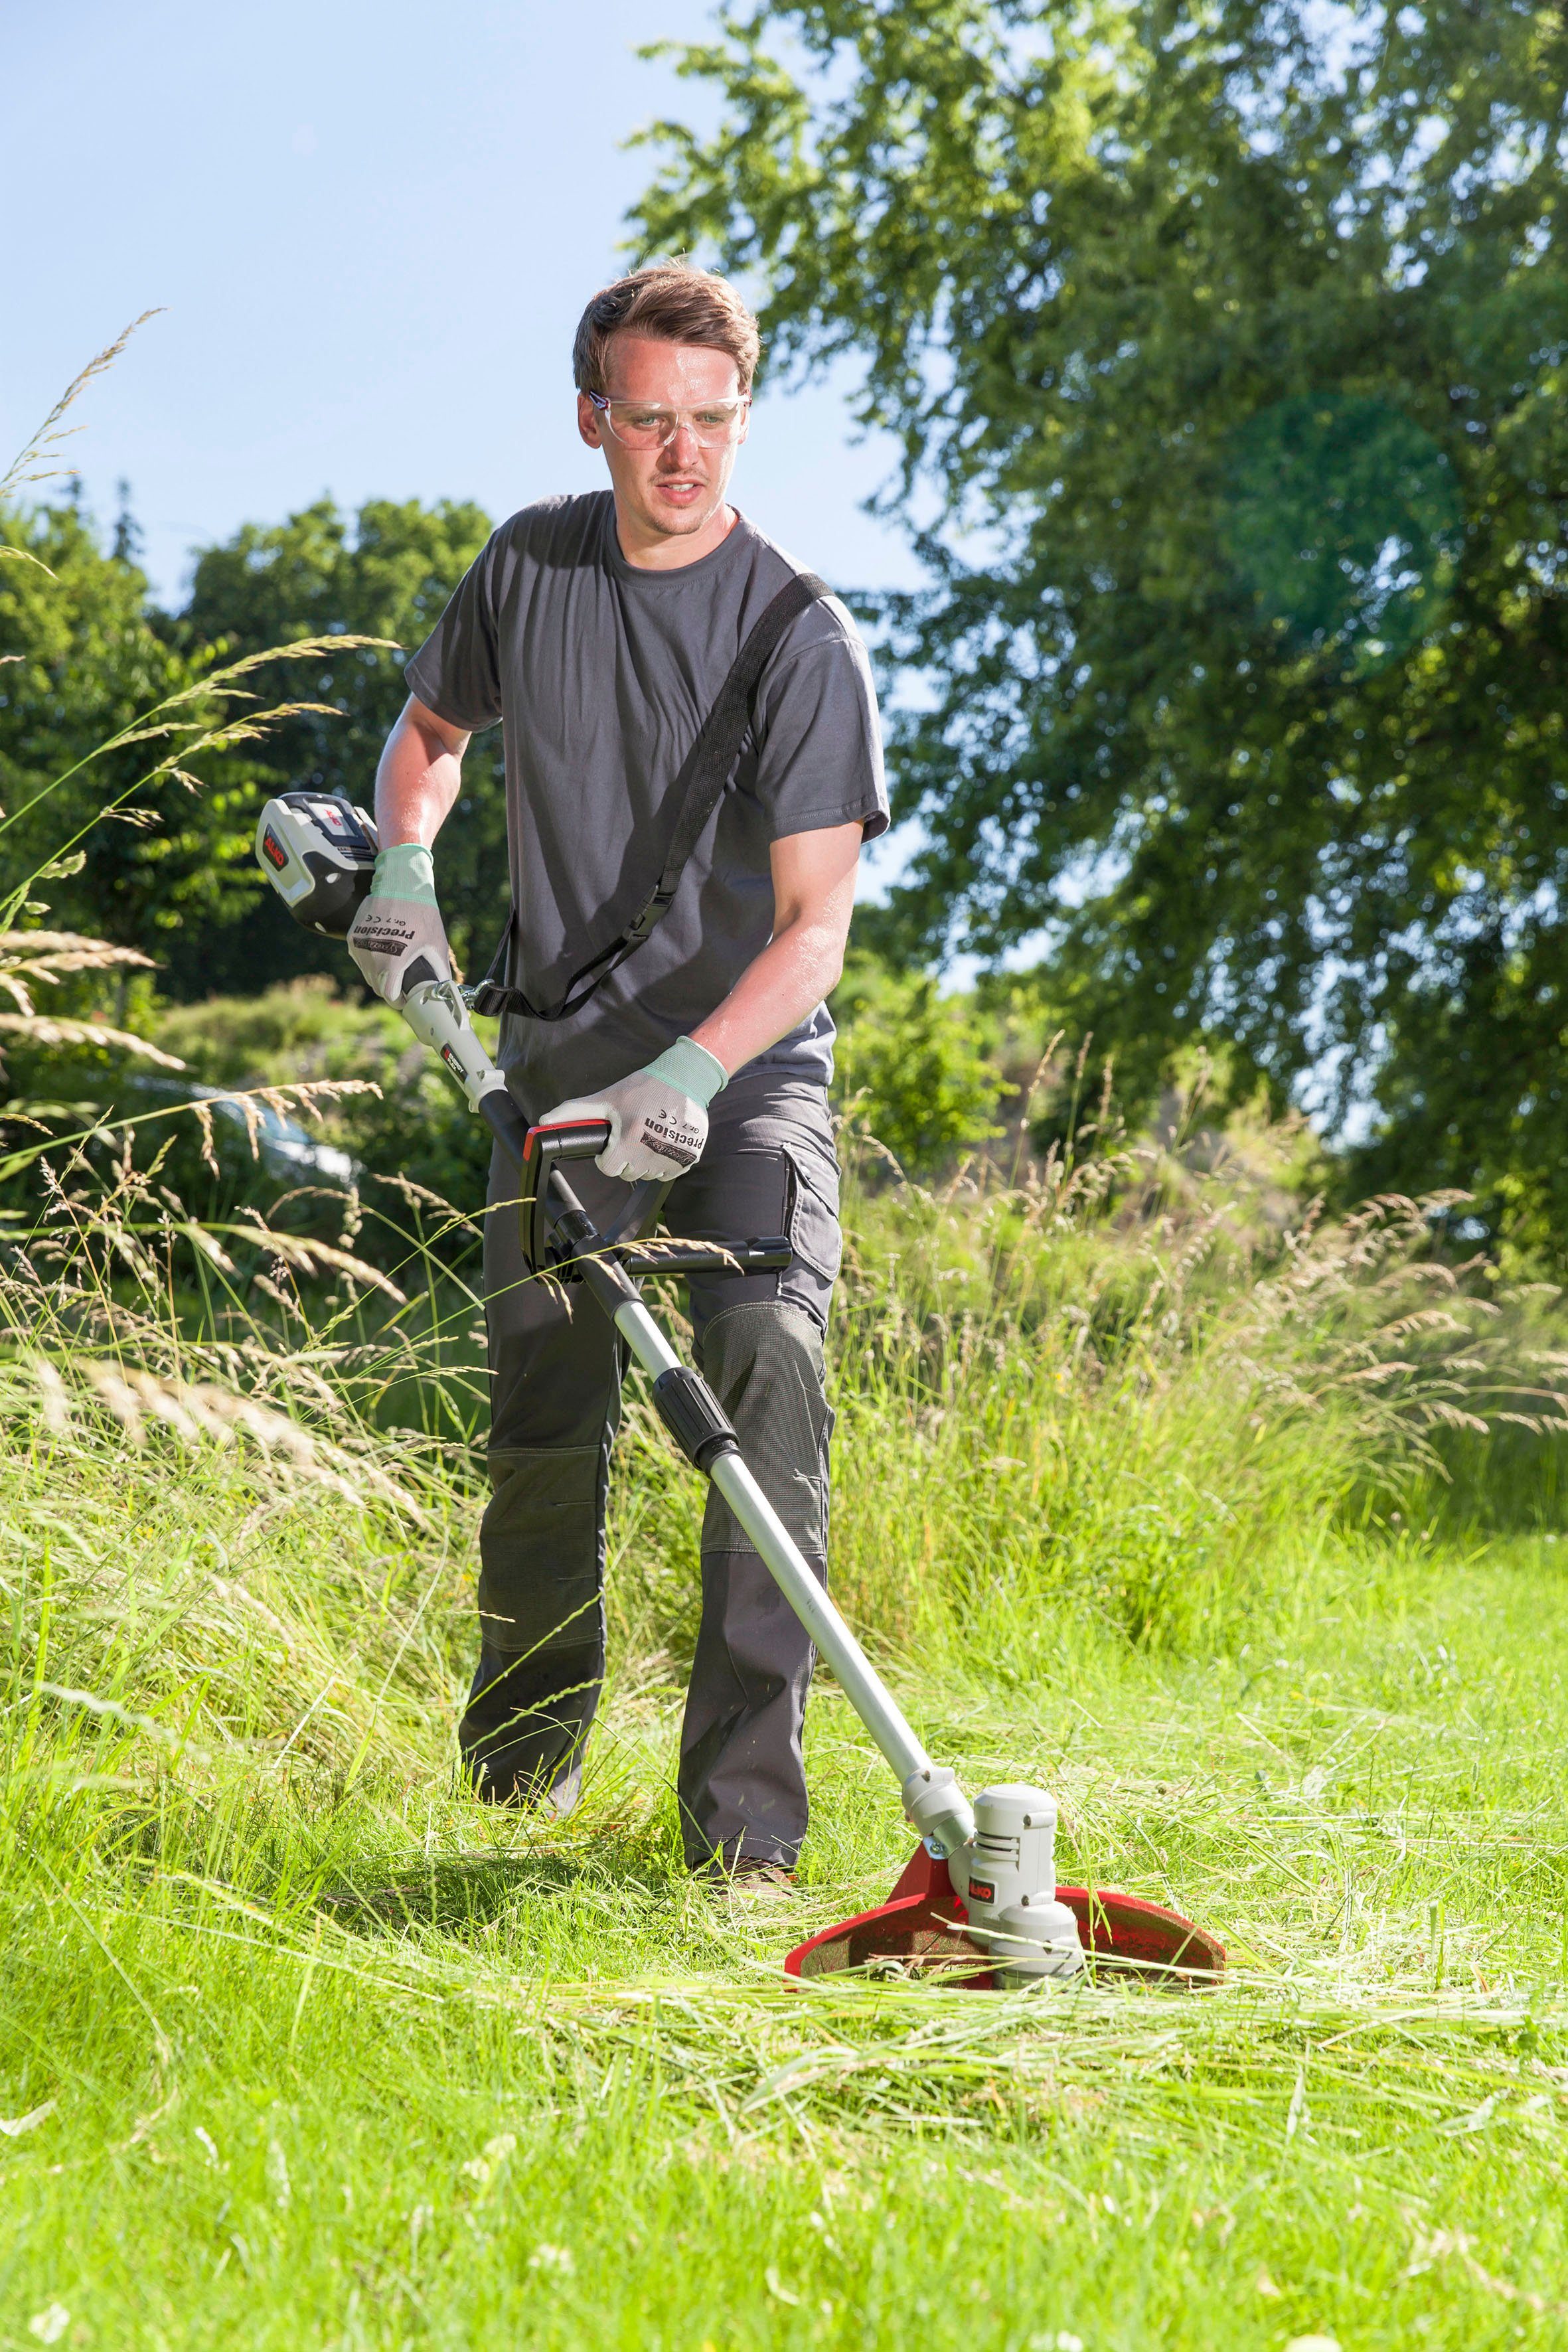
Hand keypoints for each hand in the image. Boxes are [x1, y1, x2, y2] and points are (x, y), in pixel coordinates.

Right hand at [347, 843, 451, 1004]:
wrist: (399, 883)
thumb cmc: (421, 913)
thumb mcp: (436, 943)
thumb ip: (439, 970)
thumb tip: (443, 989)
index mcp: (392, 960)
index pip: (388, 995)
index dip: (398, 1001)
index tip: (405, 999)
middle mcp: (371, 955)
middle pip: (377, 986)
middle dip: (389, 989)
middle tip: (402, 984)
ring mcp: (359, 945)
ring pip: (367, 974)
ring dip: (379, 976)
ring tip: (395, 966)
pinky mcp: (352, 936)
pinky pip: (360, 958)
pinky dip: (370, 961)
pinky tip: (384, 951)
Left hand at [544, 1037, 726, 1181]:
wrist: (685, 1078)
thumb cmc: (643, 1087)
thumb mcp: (606, 1098)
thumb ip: (574, 1112)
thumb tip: (543, 1123)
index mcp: (629, 1140)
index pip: (608, 1168)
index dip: (606, 1155)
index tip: (613, 1141)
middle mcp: (652, 1153)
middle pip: (628, 1174)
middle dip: (625, 1158)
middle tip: (631, 1134)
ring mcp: (673, 1158)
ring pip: (649, 1175)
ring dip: (645, 1161)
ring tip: (648, 1134)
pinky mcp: (689, 1159)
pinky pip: (668, 1173)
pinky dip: (665, 1161)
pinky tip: (664, 1140)